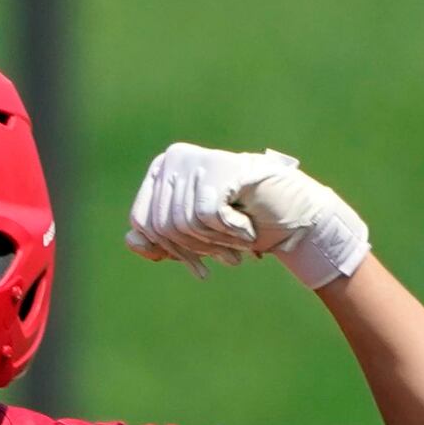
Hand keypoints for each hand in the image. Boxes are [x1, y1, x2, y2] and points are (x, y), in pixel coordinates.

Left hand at [126, 142, 286, 278]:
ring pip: (184, 223)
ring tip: (239, 243)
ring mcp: (196, 159)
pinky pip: (208, 216)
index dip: (168, 250)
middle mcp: (173, 158)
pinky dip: (232, 232)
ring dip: (217, 243)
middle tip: (228, 259)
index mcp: (161, 172)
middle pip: (162, 225)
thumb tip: (131, 241)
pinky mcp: (220, 166)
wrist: (292, 213)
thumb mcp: (193, 238)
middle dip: (196, 250)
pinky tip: (249, 228)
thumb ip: (158, 242)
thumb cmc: (239, 224)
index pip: (142, 221)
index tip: (196, 265)